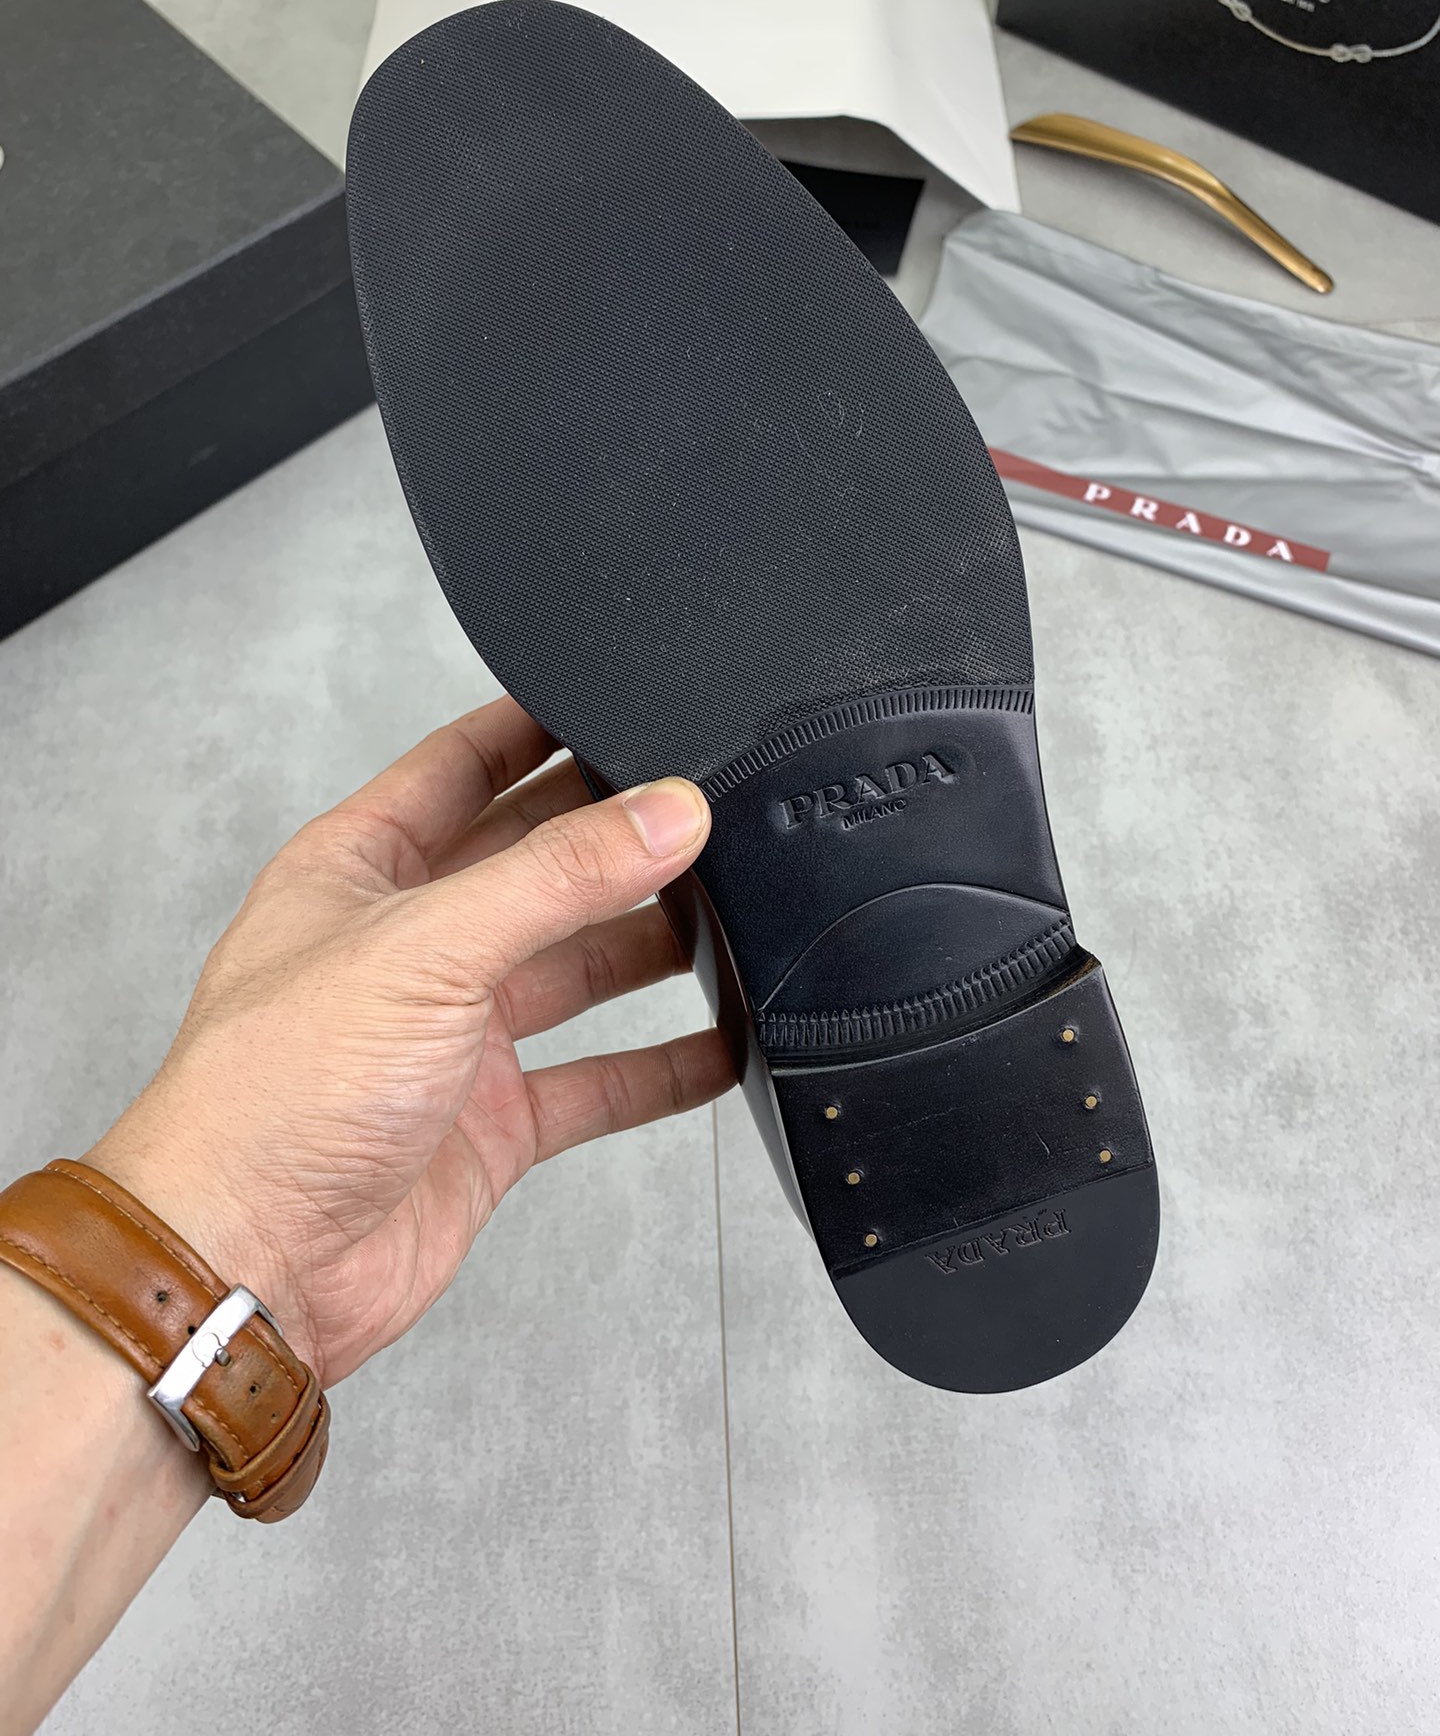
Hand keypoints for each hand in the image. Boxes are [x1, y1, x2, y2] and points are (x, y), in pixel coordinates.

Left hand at [84, 698, 730, 1385]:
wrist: (249, 1266)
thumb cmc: (270, 1098)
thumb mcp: (424, 949)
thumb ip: (556, 878)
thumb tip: (666, 813)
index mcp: (360, 869)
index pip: (462, 765)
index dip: (538, 726)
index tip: (622, 698)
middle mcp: (411, 943)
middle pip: (536, 864)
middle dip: (617, 838)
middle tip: (707, 808)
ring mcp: (455, 1034)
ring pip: (578, 967)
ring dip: (651, 944)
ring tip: (738, 912)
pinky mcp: (493, 1121)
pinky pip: (600, 1077)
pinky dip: (665, 1064)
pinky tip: (725, 1042)